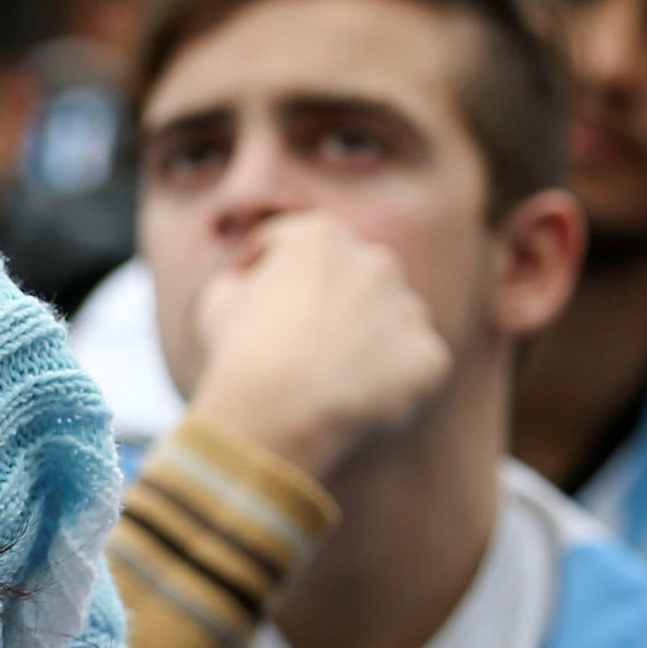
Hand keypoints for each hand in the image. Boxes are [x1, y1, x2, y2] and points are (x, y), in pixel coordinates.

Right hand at [180, 211, 449, 482]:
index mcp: (321, 237)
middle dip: (334, 306)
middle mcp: (375, 261)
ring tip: (333, 383)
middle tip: (303, 349)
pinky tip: (357, 404)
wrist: (276, 410)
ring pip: (392, 323)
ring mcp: (409, 308)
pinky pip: (413, 370)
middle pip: (355, 280)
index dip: (271, 274)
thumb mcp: (217, 303)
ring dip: (369, 344)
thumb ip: (239, 280)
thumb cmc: (239, 354)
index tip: (257, 305)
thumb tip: (245, 285)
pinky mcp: (429, 356)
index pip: (297, 247)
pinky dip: (392, 386)